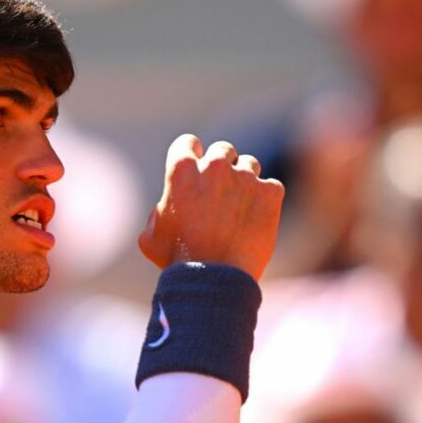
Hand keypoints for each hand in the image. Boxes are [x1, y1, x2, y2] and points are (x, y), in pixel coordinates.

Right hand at [138, 134, 284, 279]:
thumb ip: (157, 214)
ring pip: (249, 165)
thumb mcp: (150, 237)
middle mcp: (214, 166)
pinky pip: (271, 186)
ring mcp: (245, 177)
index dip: (192, 154)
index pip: (187, 142)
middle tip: (221, 192)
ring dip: (245, 181)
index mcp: (181, 169)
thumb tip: (164, 210)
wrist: (215, 280)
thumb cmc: (178, 261)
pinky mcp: (270, 192)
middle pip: (222, 150)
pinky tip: (256, 220)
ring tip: (240, 209)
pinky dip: (266, 200)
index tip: (196, 166)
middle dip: (222, 167)